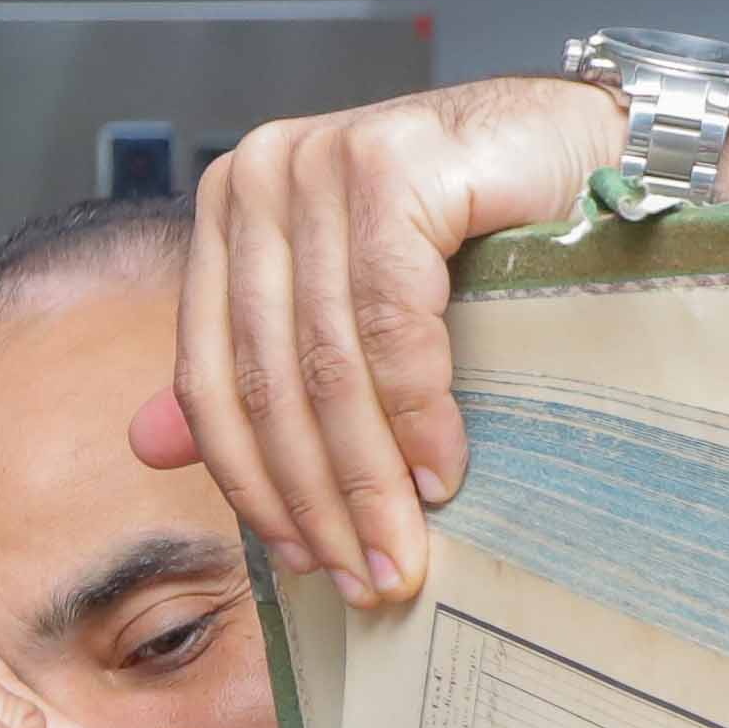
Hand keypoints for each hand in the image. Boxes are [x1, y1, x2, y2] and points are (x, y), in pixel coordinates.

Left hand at [135, 74, 626, 609]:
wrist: (582, 149)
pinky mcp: (389, 164)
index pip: (211, 375)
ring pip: (327, 362)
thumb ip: (257, 365)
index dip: (252, 484)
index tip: (300, 562)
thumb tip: (146, 450)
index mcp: (230, 212)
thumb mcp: (352, 304)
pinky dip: (415, 411)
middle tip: (363, 578)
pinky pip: (390, 323)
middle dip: (316, 499)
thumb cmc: (475, 230)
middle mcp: (259, 177)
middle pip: (268, 378)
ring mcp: (320, 163)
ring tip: (402, 551)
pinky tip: (440, 473)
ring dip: (367, 477)